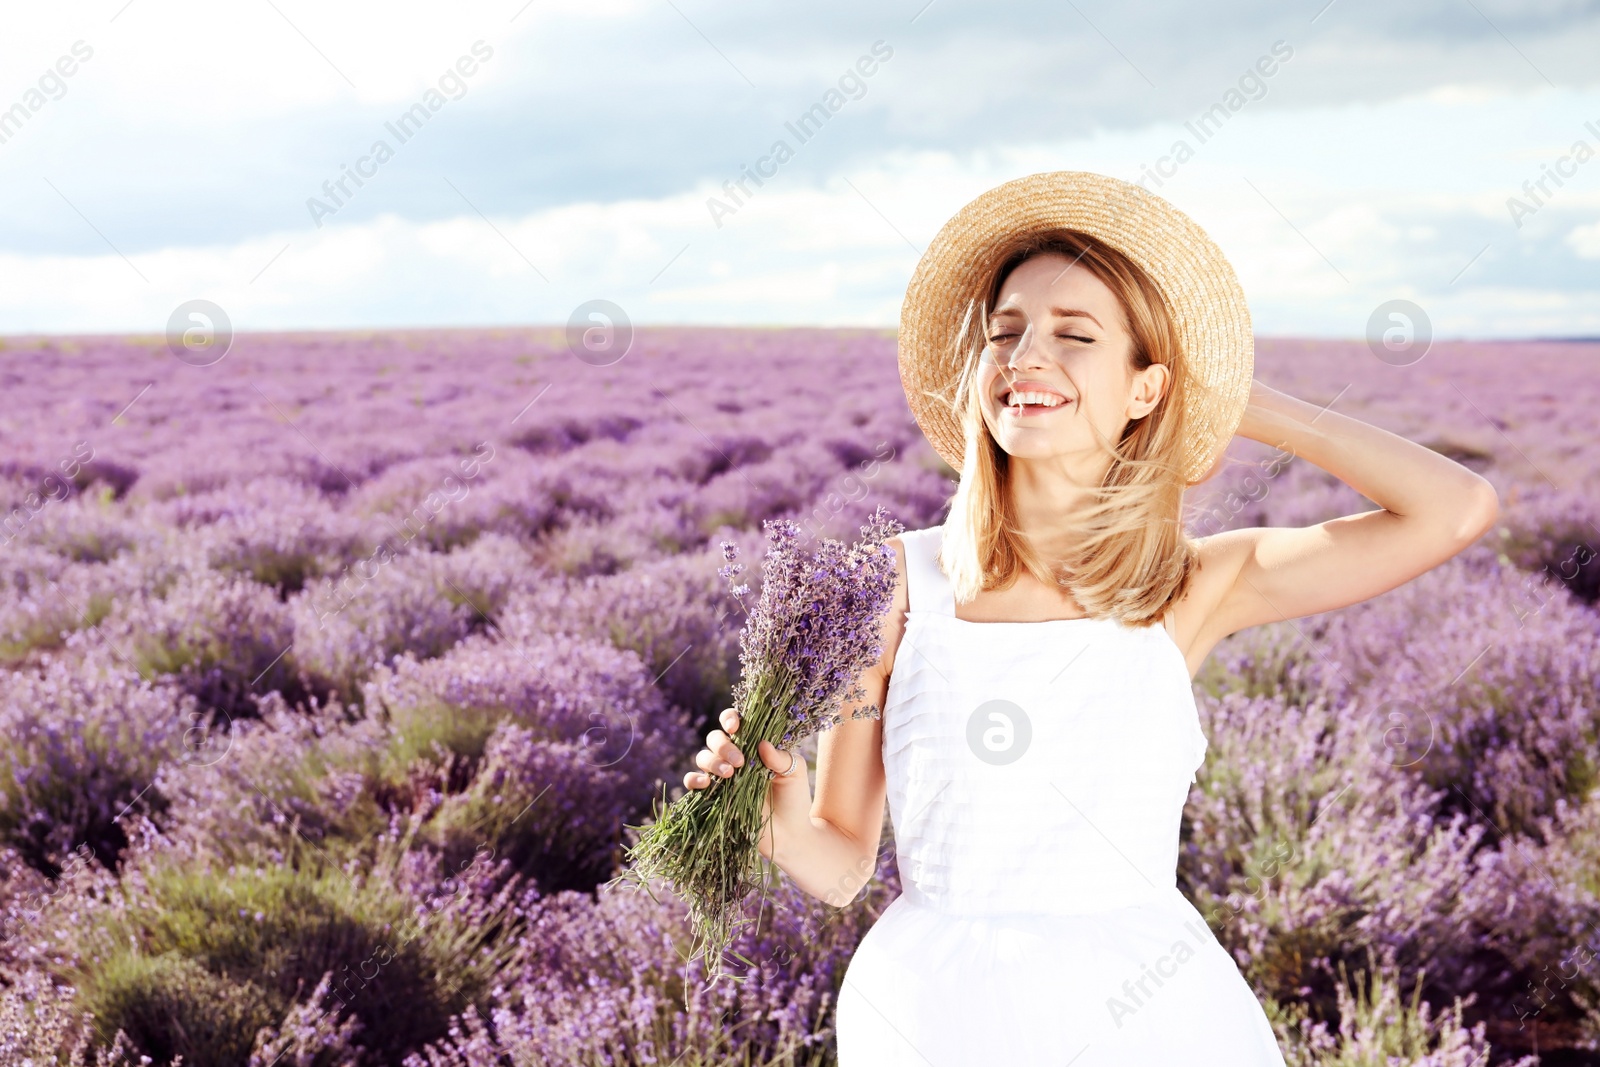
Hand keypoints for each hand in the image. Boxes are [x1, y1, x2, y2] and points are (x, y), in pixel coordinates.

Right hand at [684, 707, 811, 860]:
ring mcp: (722, 777)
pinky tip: (706, 783)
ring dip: (712, 761)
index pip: (735, 723)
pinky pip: (693, 782)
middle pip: (715, 738)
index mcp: (753, 745)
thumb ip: (781, 756)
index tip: (735, 727)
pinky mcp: (713, 796)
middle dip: (723, 745)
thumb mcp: (794, 772)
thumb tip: (762, 743)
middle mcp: (734, 758)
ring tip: (729, 775)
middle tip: (739, 761)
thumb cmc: (794, 799)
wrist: (789, 835)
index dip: (730, 719)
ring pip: (703, 757)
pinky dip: (694, 779)